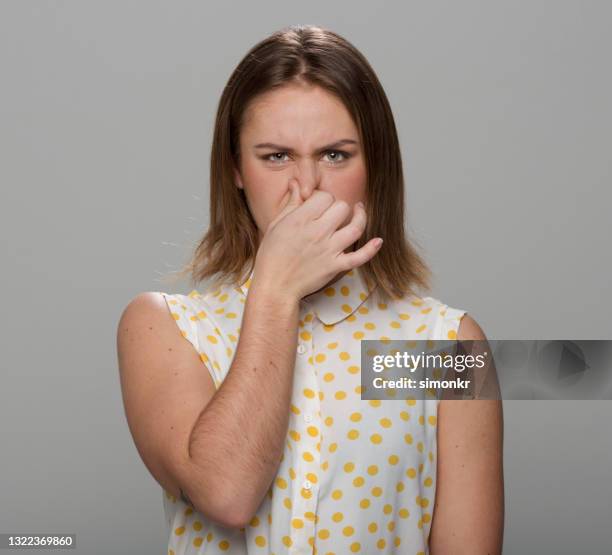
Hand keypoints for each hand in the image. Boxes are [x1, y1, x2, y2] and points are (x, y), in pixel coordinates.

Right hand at [253, 177, 382, 300]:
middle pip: (342, 207)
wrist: (275, 286)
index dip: (323, 198)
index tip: (319, 204)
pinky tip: (378, 241)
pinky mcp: (336, 267)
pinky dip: (371, 249)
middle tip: (332, 213)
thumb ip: (290, 204)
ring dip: (360, 217)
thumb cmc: (271, 256)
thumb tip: (295, 183)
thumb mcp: (276, 225)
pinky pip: (360, 257)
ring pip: (355, 227)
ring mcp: (329, 250)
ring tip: (359, 212)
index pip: (324, 196)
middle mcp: (318, 233)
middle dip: (338, 207)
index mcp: (301, 220)